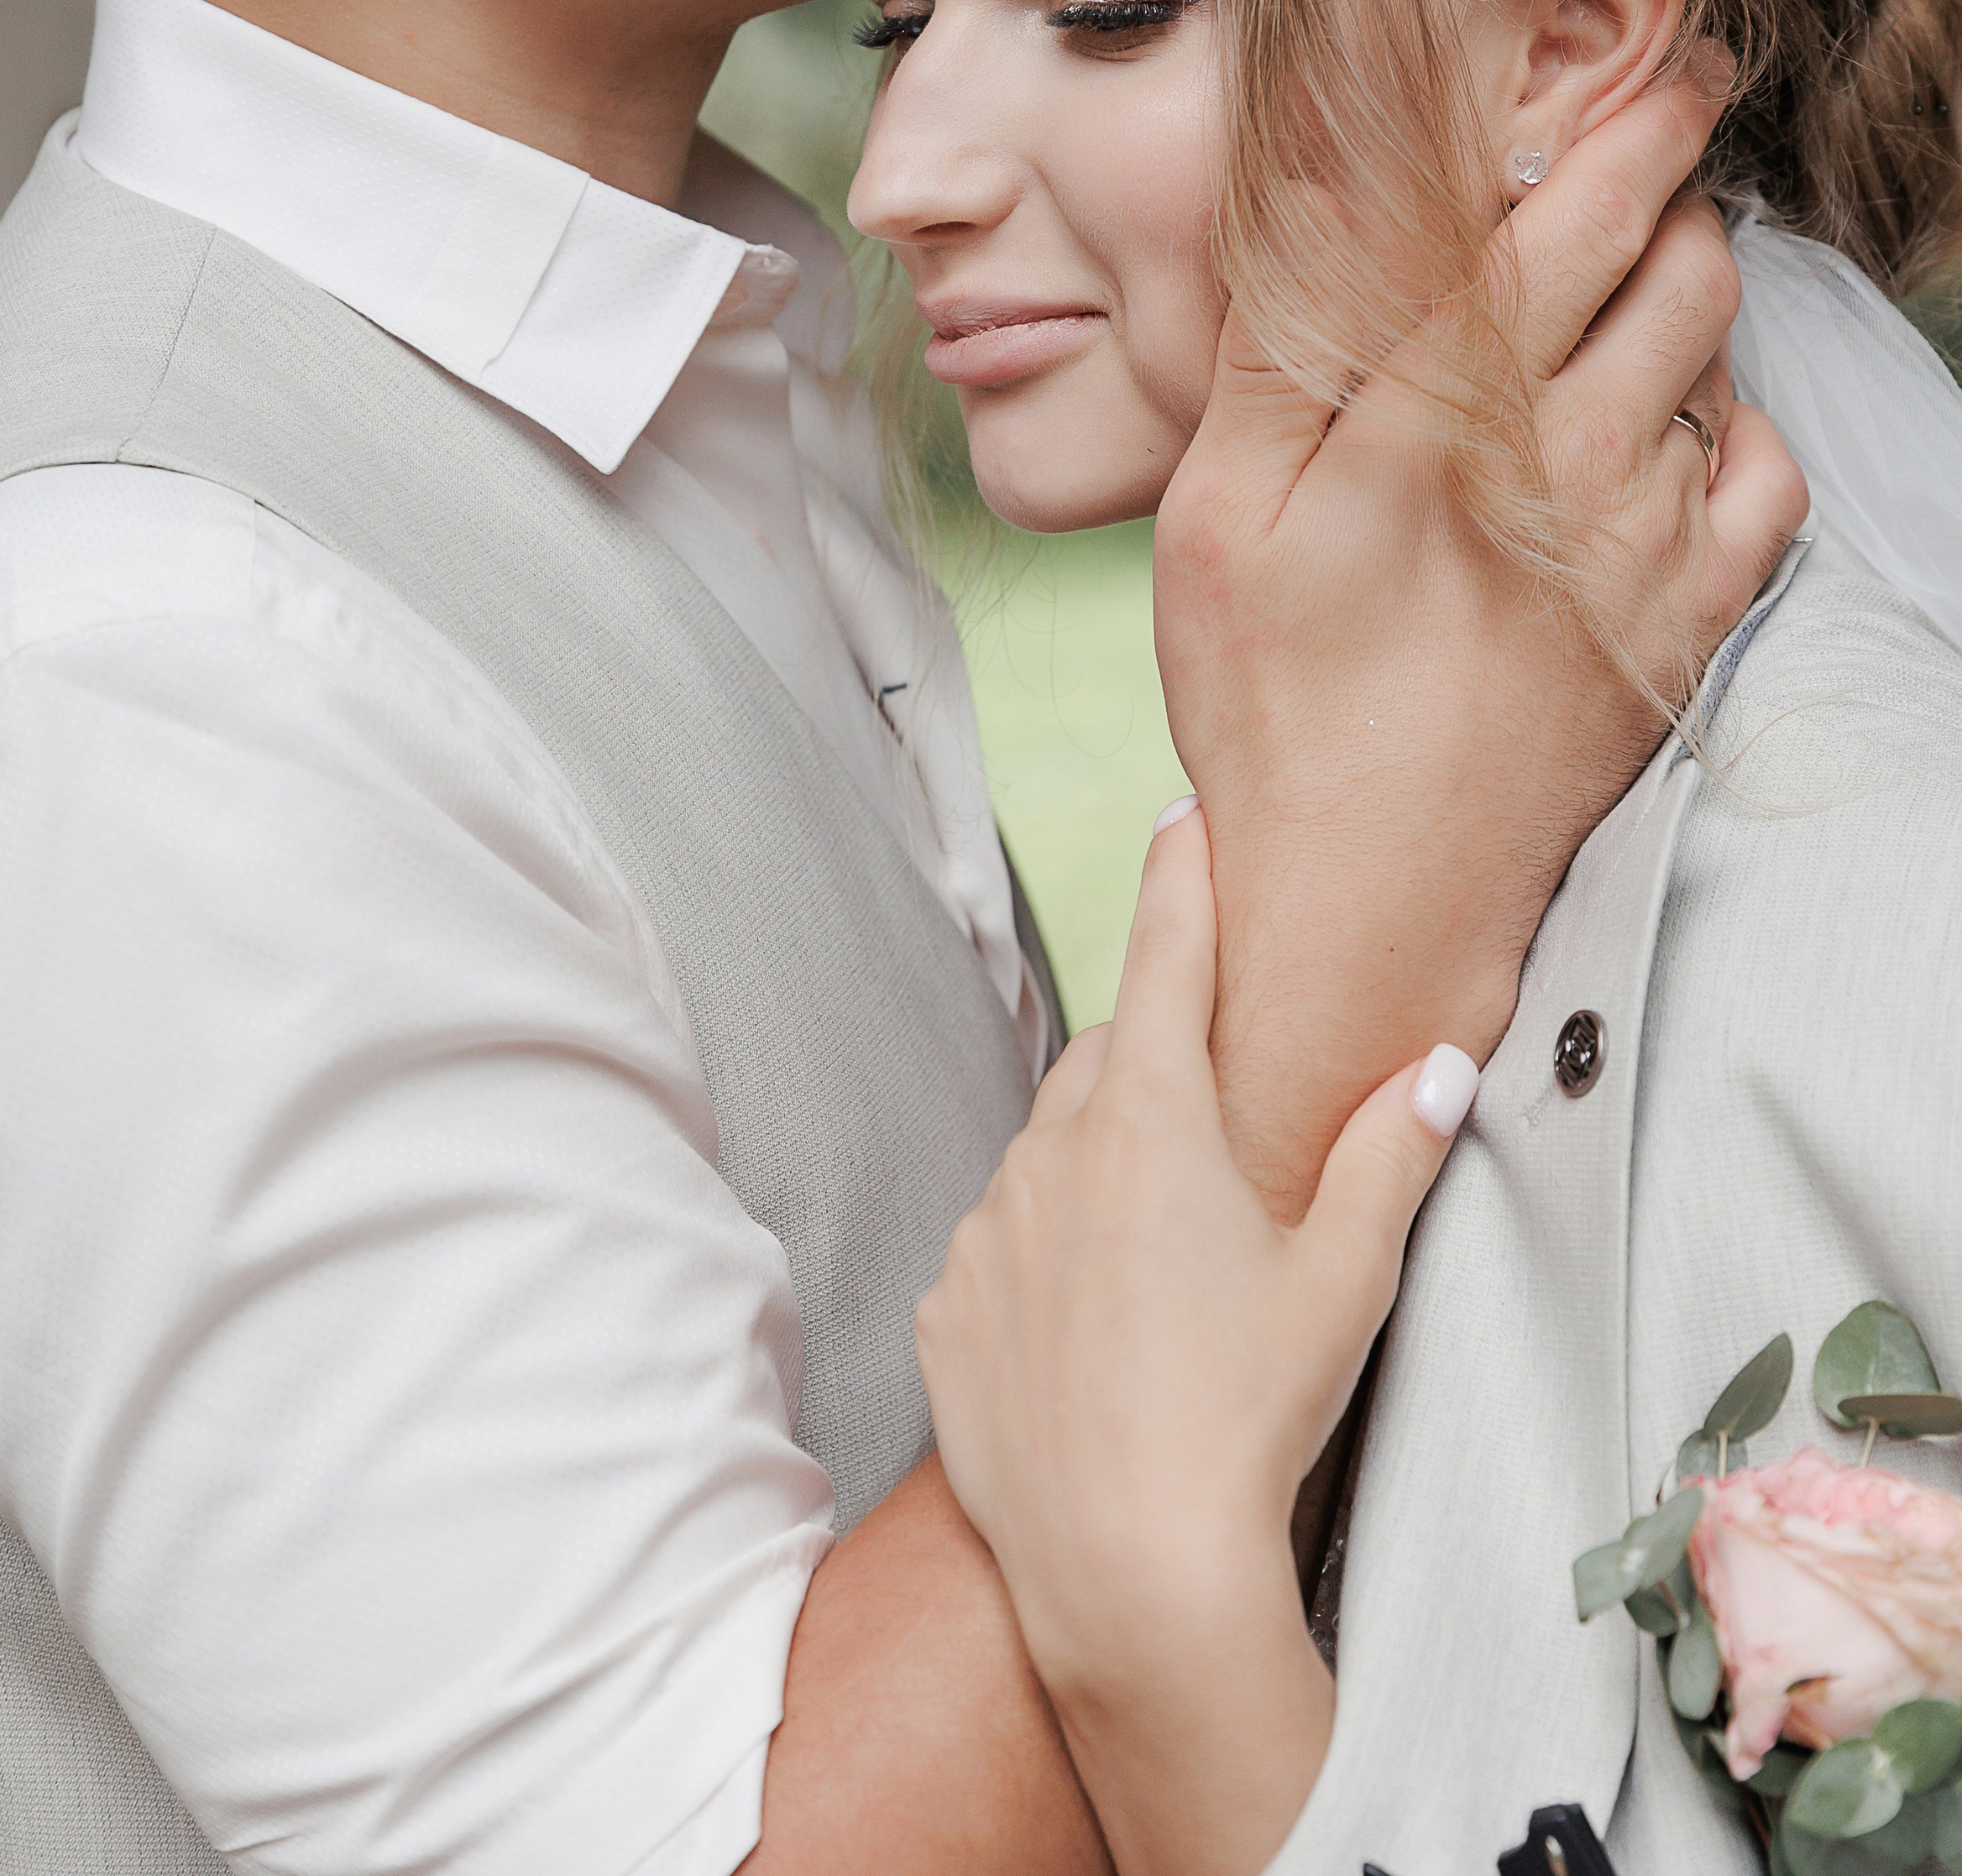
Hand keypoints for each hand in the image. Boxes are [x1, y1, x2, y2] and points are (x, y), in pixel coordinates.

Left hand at [917, 804, 1468, 1875]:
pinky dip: (1040, 1262)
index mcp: (1150, 1121)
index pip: (1169, 957)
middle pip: (1109, 1063)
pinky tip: (1096, 1330)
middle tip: (1216, 1125)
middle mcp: (1050, 1154)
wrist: (1127, 1569)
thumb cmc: (1248, 1417)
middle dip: (1157, 1067)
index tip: (1182, 818)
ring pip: (1046, 1158)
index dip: (1181, 881)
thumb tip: (1441, 1067)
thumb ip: (1391, 1159)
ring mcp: (987, 1234)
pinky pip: (996, 1251)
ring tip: (1163, 1262)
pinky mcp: (946, 1314)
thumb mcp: (1341, 1281)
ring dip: (1096, 1172)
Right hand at [1154, 64, 1807, 1214]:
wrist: (1372, 899)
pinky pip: (1764, 473)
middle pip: (1672, 269)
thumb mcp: (1224, 515)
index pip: (1570, 224)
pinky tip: (1662, 432)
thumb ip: (1283, 344)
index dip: (1634, 126)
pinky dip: (1732, 425)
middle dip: (1671, 190)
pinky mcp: (1691, 621)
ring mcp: (1645, 548)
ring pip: (1717, 357)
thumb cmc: (1274, 706)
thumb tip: (1312, 194)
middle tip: (1639, 160)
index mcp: (1440, 426)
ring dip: (1686, 301)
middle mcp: (1566, 468)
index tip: (1667, 65)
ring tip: (1619, 303)